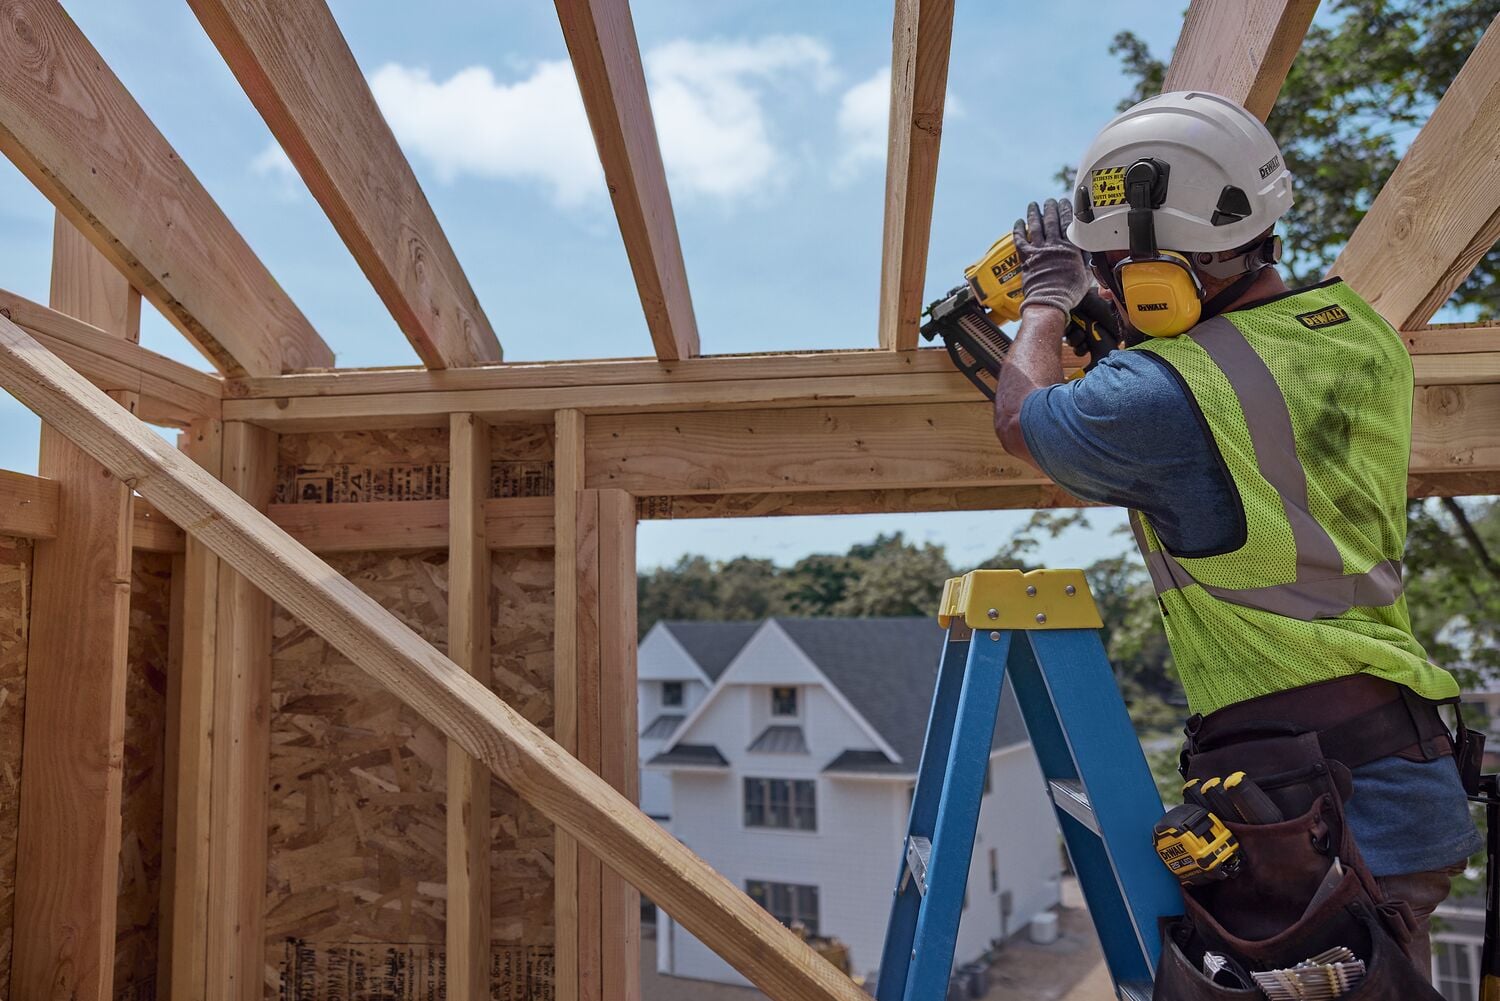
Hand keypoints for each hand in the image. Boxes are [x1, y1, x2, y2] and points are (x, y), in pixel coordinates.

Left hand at [1013, 198, 1088, 317]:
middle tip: (1050, 201)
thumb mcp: (1086, 276)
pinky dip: (1018, 230)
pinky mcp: (1026, 259)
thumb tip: (1089, 254)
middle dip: (1050, 208)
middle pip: (1051, 221)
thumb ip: (1087, 262)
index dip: (1066, 210)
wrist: (1049, 302)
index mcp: (1069, 248)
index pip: (1067, 223)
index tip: (1065, 202)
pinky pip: (1020, 240)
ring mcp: (1038, 251)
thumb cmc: (1068, 292)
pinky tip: (1019, 222)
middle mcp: (1053, 246)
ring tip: (1033, 205)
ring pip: (1035, 227)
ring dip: (1034, 214)